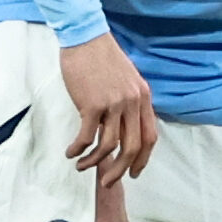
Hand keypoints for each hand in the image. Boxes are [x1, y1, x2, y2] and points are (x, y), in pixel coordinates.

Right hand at [58, 33, 156, 185]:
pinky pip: (87, 136)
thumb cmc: (102, 58)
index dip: (142, 159)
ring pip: (109, 146)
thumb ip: (128, 103)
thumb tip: (121, 130)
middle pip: (132, 148)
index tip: (133, 172)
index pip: (150, 136)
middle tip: (108, 183)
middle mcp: (132, 101)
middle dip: (120, 170)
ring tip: (81, 166)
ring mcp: (114, 103)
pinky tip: (71, 152)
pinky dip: (78, 149)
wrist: (85, 38)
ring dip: (94, 162)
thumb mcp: (126, 80)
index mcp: (143, 96)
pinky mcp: (92, 104)